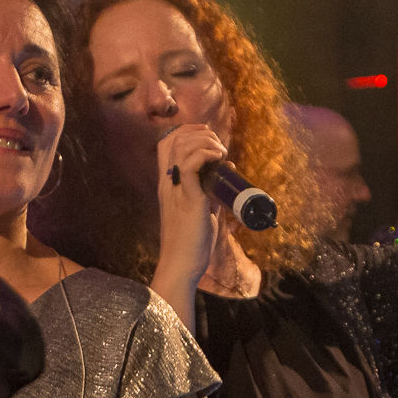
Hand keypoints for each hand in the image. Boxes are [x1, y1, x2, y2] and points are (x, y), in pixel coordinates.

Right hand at [156, 122, 230, 286]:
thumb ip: (212, 189)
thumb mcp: (203, 208)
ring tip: (221, 153)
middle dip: (200, 133)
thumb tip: (229, 169)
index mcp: (168, 184)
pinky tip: (219, 158)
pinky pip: (191, 164)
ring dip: (206, 142)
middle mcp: (168, 182)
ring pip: (182, 146)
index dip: (186, 131)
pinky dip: (206, 154)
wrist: (182, 265)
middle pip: (175, 139)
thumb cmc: (192, 242)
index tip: (208, 136)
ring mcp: (175, 189)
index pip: (167, 144)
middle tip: (218, 146)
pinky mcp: (188, 198)